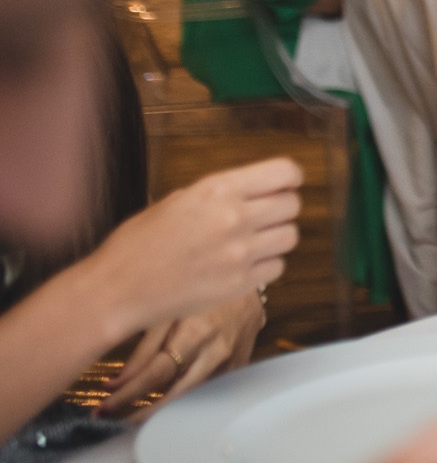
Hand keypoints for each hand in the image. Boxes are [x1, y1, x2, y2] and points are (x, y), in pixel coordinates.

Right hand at [79, 157, 299, 341]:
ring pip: (290, 237)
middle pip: (292, 205)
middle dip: (282, 207)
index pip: (284, 172)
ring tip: (252, 241)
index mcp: (218, 190)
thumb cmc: (138, 243)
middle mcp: (235, 218)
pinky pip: (277, 267)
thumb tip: (256, 190)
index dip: (290, 177)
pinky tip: (244, 264)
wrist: (116, 290)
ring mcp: (240, 254)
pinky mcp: (239, 285)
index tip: (286, 183)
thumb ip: (222, 194)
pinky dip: (267, 265)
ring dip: (276, 237)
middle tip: (264, 215)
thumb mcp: (179, 200)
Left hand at [97, 288, 262, 415]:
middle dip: (142, 412)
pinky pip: (210, 387)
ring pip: (194, 394)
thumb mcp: (168, 309)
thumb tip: (115, 383)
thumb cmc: (201, 285)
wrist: (250, 271)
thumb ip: (144, 348)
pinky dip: (188, 395)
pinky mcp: (240, 363)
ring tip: (134, 416)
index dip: (127, 395)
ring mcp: (231, 359)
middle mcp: (216, 351)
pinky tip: (169, 398)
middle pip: (174, 394)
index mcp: (195, 333)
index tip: (103, 408)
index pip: (155, 375)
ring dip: (163, 408)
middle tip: (113, 420)